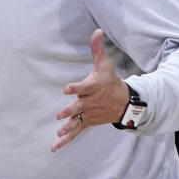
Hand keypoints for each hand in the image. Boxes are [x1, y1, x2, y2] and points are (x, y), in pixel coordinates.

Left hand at [52, 29, 129, 152]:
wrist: (124, 103)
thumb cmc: (110, 81)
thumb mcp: (104, 65)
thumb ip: (97, 49)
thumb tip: (97, 30)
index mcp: (93, 87)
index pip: (84, 86)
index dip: (75, 87)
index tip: (66, 89)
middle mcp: (91, 101)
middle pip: (79, 106)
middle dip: (70, 111)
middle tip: (60, 114)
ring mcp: (89, 114)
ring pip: (78, 121)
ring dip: (68, 127)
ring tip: (59, 133)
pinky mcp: (87, 122)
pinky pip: (76, 132)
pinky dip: (65, 140)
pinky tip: (54, 147)